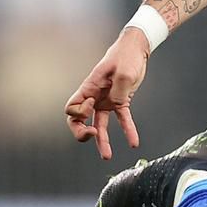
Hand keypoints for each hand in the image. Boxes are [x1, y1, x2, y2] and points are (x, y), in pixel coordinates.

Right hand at [64, 27, 149, 159]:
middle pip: (78, 120)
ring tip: (106, 156)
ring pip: (99, 125)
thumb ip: (118, 90)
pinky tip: (134, 142)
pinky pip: (122, 120)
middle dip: (81, 132)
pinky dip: (128, 131)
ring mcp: (106, 100)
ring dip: (102, 141)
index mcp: (88, 88)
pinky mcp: (120, 102)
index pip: (71, 108)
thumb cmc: (125, 56)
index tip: (92, 105)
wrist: (135, 50)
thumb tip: (116, 105)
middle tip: (91, 136)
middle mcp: (94, 96)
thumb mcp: (123, 72)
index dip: (79, 113)